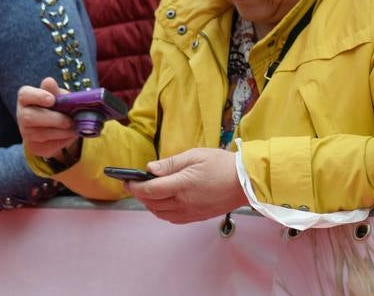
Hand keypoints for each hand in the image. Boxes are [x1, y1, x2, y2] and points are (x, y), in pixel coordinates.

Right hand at [16, 77, 79, 158]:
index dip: (37, 96)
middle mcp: (22, 114)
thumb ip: (55, 91)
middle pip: (29, 117)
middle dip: (53, 119)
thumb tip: (48, 81)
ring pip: (39, 133)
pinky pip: (47, 144)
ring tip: (74, 126)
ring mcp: (26, 131)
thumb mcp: (60, 96)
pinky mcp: (34, 145)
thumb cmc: (59, 105)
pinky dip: (62, 138)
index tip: (51, 99)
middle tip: (70, 120)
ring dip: (61, 130)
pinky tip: (70, 133)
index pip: (24, 94)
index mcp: (27, 98)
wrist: (60, 127)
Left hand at [127, 148, 244, 223]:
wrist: (246, 182)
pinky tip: (164, 202)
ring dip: (149, 203)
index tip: (128, 179)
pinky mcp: (195, 217)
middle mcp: (183, 202)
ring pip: (158, 213)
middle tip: (135, 184)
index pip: (149, 189)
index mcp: (182, 185)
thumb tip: (150, 168)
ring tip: (149, 192)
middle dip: (139, 194)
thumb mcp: (197, 155)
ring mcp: (189, 212)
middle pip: (151, 202)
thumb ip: (172, 163)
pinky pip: (171, 218)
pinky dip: (161, 211)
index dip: (134, 186)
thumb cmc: (223, 164)